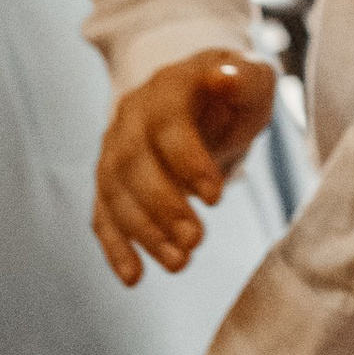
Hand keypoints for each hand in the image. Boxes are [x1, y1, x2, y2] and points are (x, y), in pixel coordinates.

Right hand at [93, 51, 277, 286]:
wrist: (202, 98)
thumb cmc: (234, 92)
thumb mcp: (250, 78)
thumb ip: (242, 79)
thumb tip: (222, 78)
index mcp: (167, 87)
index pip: (167, 123)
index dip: (187, 160)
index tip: (216, 197)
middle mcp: (131, 117)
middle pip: (132, 162)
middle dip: (162, 205)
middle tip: (196, 240)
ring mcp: (114, 149)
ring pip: (114, 193)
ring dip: (143, 232)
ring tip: (179, 263)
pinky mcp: (111, 182)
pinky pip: (103, 215)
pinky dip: (115, 247)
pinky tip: (134, 277)